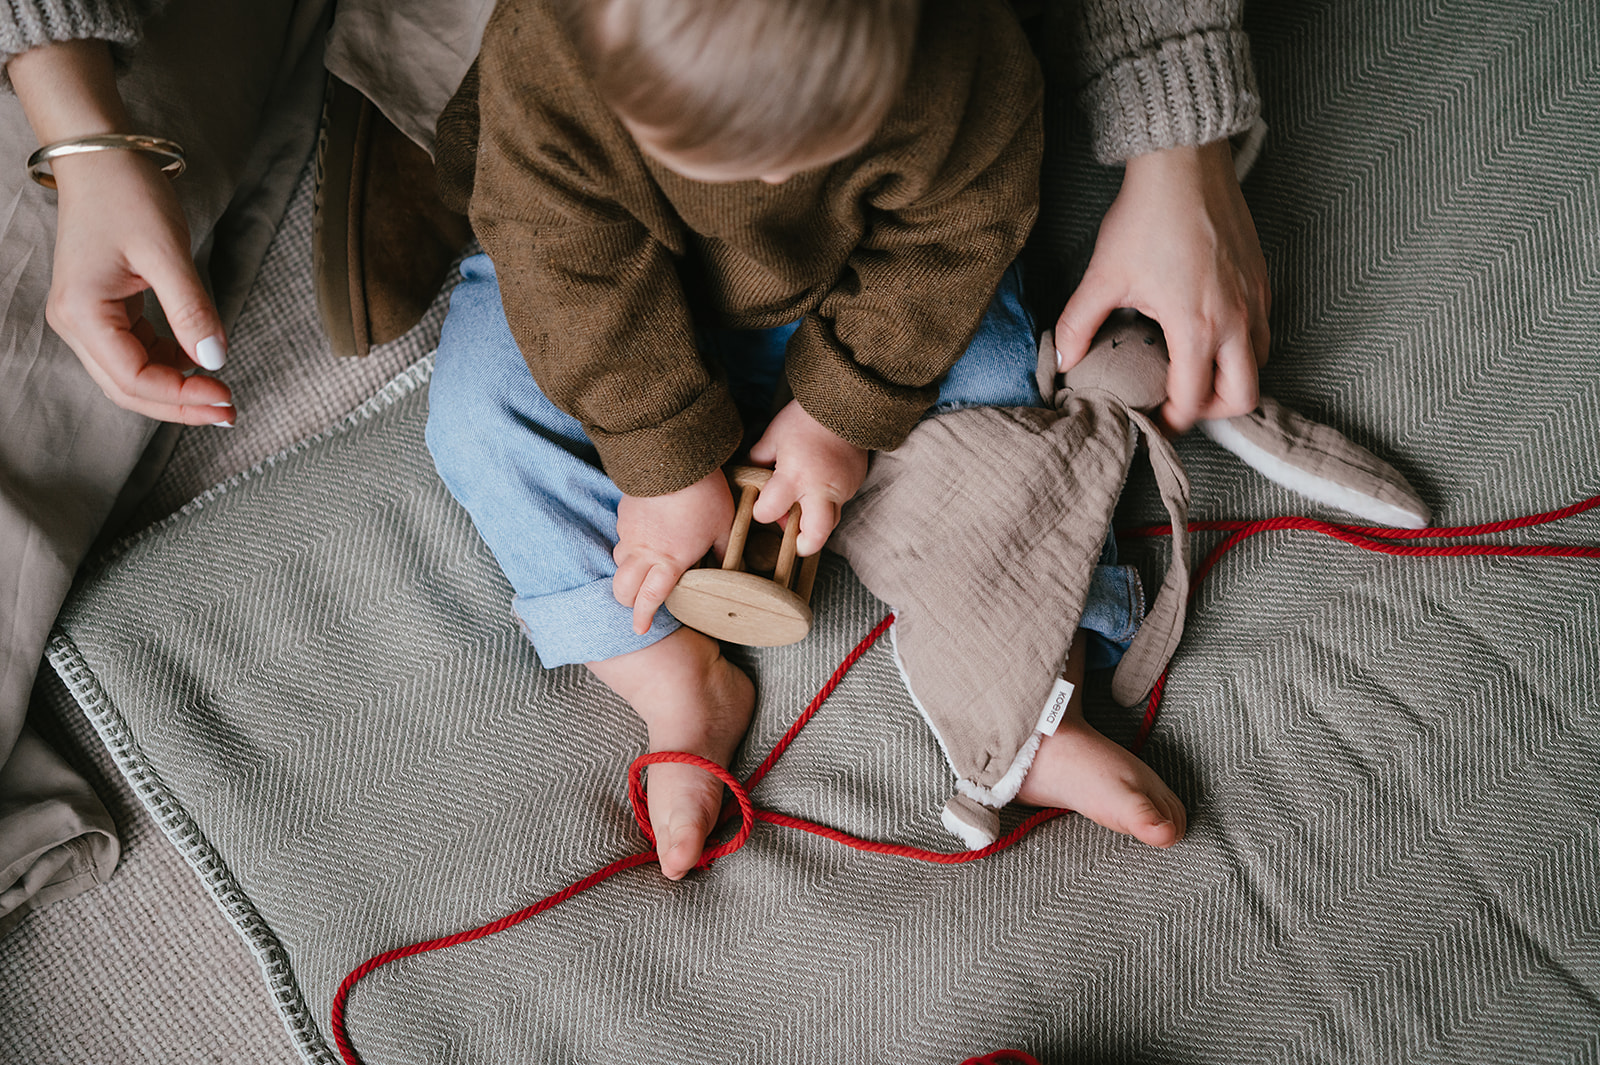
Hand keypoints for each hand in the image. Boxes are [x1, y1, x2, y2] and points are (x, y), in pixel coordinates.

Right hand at [10, 38, 231, 423]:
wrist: (102, 157)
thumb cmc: (126, 193)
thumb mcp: (166, 252)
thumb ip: (190, 310)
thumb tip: (215, 361)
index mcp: (82, 313)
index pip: (134, 378)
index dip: (181, 397)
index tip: (226, 397)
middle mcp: (76, 322)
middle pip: (128, 388)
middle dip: (179, 405)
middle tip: (229, 412)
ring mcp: (87, 318)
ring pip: (132, 375)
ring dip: (175, 389)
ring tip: (220, 394)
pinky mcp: (104, 309)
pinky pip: (136, 351)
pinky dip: (168, 363)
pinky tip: (199, 361)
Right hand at [613, 469, 735, 634]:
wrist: (674, 457)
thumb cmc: (704, 495)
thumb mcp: (723, 526)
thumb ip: (723, 551)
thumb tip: (730, 565)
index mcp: (669, 561)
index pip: (649, 599)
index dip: (642, 617)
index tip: (640, 629)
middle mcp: (643, 551)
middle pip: (622, 588)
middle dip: (627, 600)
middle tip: (638, 603)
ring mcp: (629, 531)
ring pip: (618, 561)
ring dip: (627, 572)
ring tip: (641, 571)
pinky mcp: (624, 512)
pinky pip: (622, 535)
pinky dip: (630, 544)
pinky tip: (645, 537)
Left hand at [747, 399, 867, 555]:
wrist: (844, 403)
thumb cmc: (803, 418)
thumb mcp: (773, 437)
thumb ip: (759, 460)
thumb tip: (749, 478)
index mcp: (794, 476)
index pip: (769, 511)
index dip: (761, 511)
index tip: (761, 506)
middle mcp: (820, 488)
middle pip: (815, 535)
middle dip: (803, 544)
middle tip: (795, 540)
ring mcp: (842, 488)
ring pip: (831, 522)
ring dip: (815, 521)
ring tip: (804, 507)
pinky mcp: (855, 483)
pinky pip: (841, 502)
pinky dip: (827, 501)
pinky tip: (819, 485)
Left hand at [1054, 140, 1269, 432]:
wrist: (1185, 164)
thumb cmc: (1146, 217)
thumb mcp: (1103, 276)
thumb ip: (1078, 325)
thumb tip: (1063, 361)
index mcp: (1197, 327)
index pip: (1194, 400)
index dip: (1171, 421)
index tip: (1153, 420)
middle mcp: (1237, 319)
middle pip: (1243, 396)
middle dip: (1212, 410)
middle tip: (1180, 403)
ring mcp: (1256, 299)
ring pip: (1260, 363)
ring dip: (1232, 378)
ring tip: (1195, 372)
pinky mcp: (1262, 279)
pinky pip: (1264, 330)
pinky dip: (1243, 346)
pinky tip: (1209, 333)